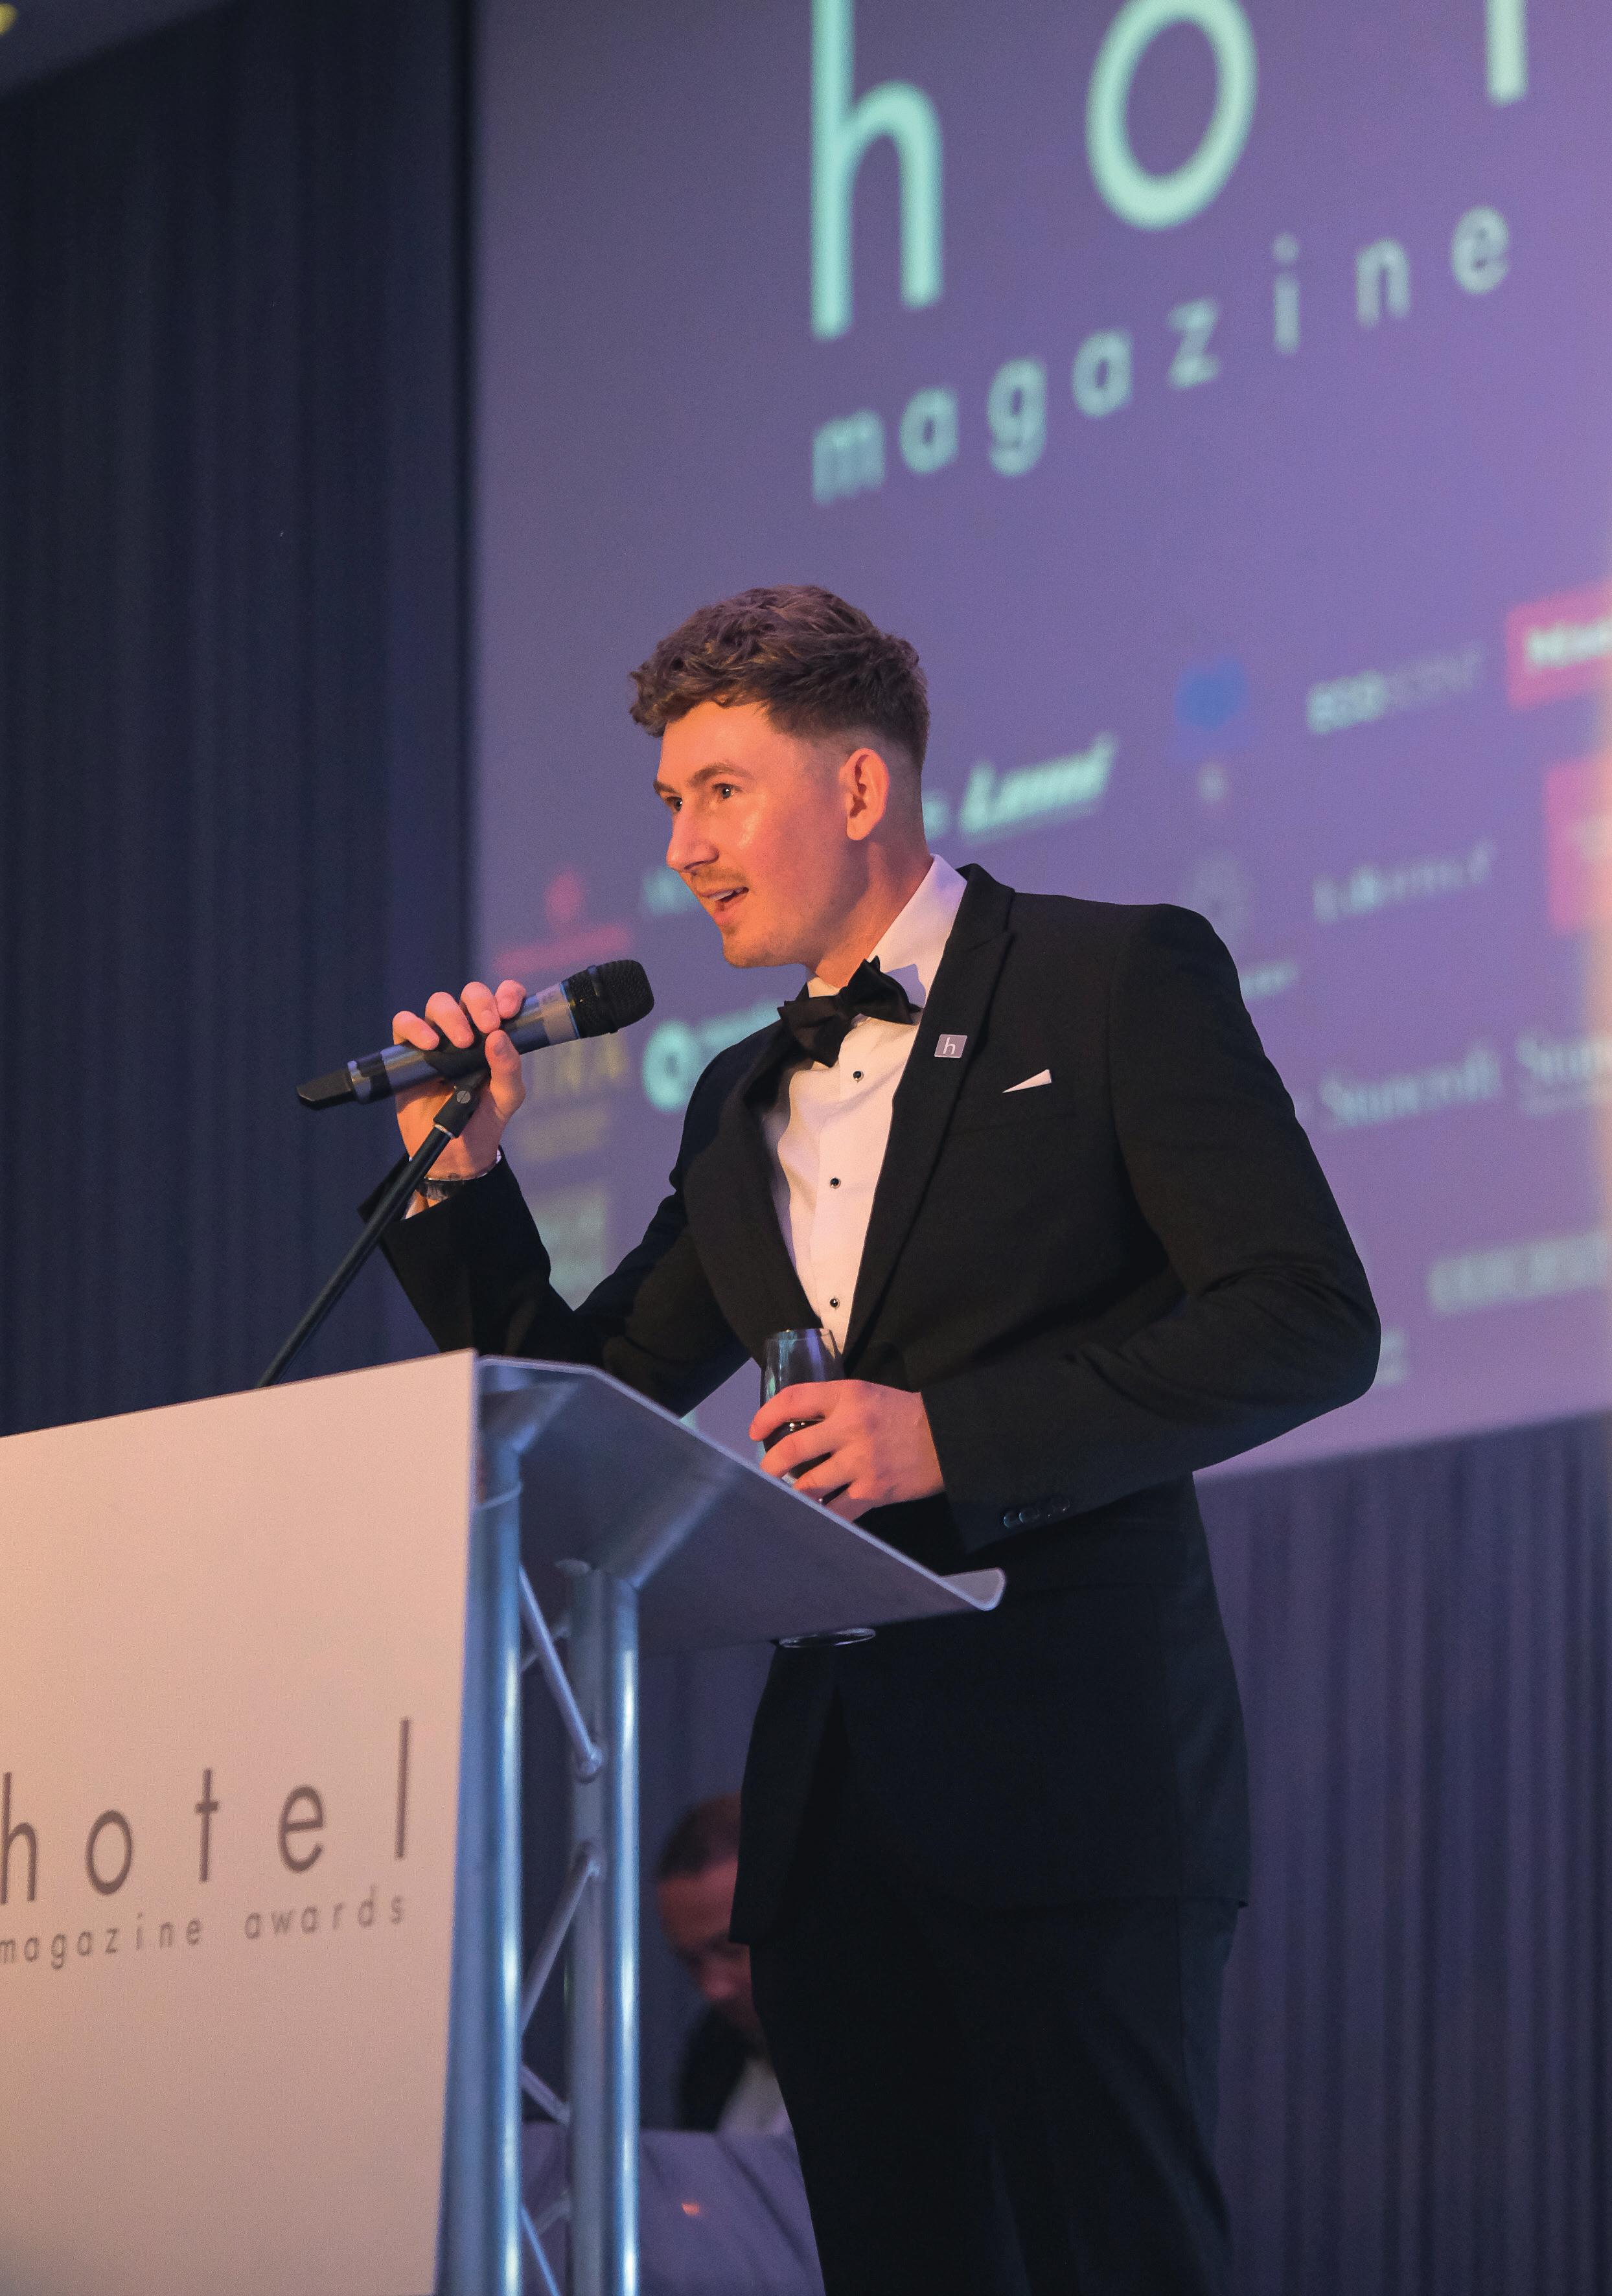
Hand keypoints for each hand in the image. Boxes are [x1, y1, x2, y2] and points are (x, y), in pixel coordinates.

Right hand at [390, 977, 528, 1177]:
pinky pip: (404, 1024)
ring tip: (461, 1043)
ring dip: (451, 1016)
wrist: (455, 1153)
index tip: (509, 1011)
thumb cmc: (485, 1119)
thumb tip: (498, 1037)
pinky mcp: (409, 1053)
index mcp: (495, 1035)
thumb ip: (509, 1068)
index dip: (507, 993)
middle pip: (469, 994)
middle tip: (487, 1027)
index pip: (503, 998)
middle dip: (479, 1002)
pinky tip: (428, 1045)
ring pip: (438, 1003)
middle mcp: (467, 1030)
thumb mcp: (507, 1098)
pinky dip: (414, 1027)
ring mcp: (436, 1039)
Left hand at [749, 1380, 942, 1521]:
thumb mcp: (866, 1395)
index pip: (792, 1400)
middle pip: (792, 1448)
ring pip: (808, 1486)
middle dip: (770, 1466)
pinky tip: (815, 1514)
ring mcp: (861, 1462)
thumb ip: (833, 1406)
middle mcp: (850, 1427)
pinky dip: (821, 1514)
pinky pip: (835, 1510)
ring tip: (786, 1496)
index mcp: (846, 1396)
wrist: (948, 1437)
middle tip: (766, 1473)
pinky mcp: (873, 1491)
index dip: (766, 1416)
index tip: (755, 1432)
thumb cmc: (903, 1414)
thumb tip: (793, 1427)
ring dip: (792, 1494)